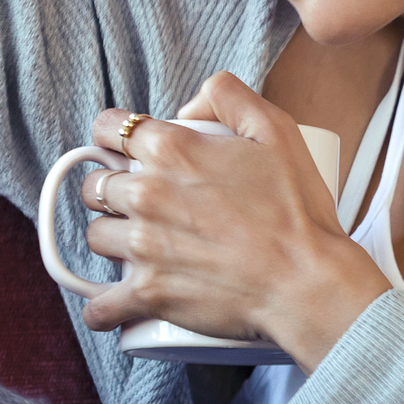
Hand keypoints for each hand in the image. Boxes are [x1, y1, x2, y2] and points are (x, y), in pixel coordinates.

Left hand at [79, 73, 390, 370]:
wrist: (308, 281)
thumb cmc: (297, 211)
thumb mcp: (275, 128)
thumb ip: (227, 96)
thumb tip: (187, 107)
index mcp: (172, 150)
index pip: (109, 128)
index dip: (113, 136)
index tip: (124, 151)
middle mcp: (147, 194)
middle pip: (96, 185)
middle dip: (114, 190)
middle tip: (144, 202)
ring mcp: (143, 246)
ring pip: (96, 237)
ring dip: (112, 240)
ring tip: (139, 247)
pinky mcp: (148, 293)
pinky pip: (100, 306)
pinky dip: (102, 307)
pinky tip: (112, 304)